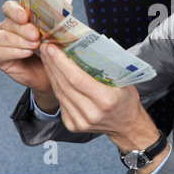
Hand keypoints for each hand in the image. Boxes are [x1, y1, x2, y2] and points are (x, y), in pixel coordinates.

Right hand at [0, 1, 57, 110]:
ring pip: (2, 37)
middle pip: (8, 23)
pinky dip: (14, 52)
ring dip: (19, 41)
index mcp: (20, 18)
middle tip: (36, 36)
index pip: (10, 8)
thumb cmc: (53, 51)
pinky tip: (27, 53)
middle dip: (23, 29)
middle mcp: (8, 28)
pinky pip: (0, 52)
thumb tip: (59, 19)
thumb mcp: (55, 36)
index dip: (15, 10)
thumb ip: (52, 26)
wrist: (52, 73)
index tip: (25, 17)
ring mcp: (1, 43)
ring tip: (35, 46)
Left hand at [39, 43, 167, 173]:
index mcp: (106, 100)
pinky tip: (54, 74)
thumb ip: (106, 68)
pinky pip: (61, 102)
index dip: (62, 63)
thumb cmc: (126, 100)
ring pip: (60, 93)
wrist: (127, 125)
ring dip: (51, 74)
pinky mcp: (73, 125)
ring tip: (47, 58)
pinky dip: (56, 86)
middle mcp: (92, 112)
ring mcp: (80, 121)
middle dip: (53, 64)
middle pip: (65, 85)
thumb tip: (86, 48)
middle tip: (46, 48)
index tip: (53, 48)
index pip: (77, 79)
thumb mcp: (123, 81)